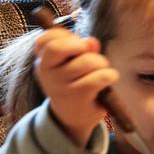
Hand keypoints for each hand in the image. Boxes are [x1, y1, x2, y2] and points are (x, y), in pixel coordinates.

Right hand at [33, 25, 118, 146]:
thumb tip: (91, 41)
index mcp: (43, 61)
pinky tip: (109, 79)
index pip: (44, 40)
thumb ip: (81, 49)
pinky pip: (99, 77)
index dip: (64, 36)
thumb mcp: (72, 64)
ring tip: (102, 71)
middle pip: (58, 47)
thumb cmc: (75, 84)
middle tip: (91, 56)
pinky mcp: (77, 97)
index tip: (77, 45)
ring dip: (101, 63)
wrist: (72, 117)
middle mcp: (47, 73)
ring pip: (86, 61)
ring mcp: (60, 86)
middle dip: (81, 46)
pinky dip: (109, 75)